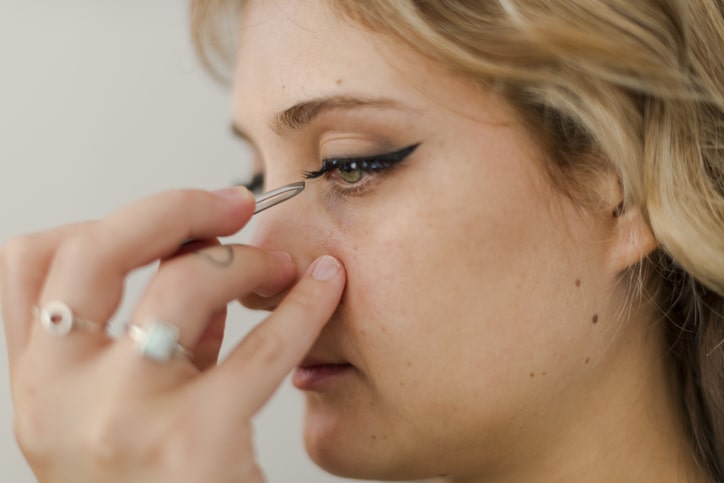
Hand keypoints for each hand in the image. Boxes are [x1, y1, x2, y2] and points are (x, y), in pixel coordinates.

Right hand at [0, 187, 345, 482]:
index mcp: (39, 385)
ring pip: (181, 284)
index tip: (168, 217)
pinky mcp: (193, 442)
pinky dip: (304, 304)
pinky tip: (327, 285)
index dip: (103, 220)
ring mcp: (120, 419)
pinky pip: (261, 346)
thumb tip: (201, 267)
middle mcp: (60, 398)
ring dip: (245, 260)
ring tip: (282, 266)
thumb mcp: (133, 412)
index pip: (29, 264)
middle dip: (171, 207)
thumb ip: (158, 343)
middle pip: (94, 251)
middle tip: (230, 202)